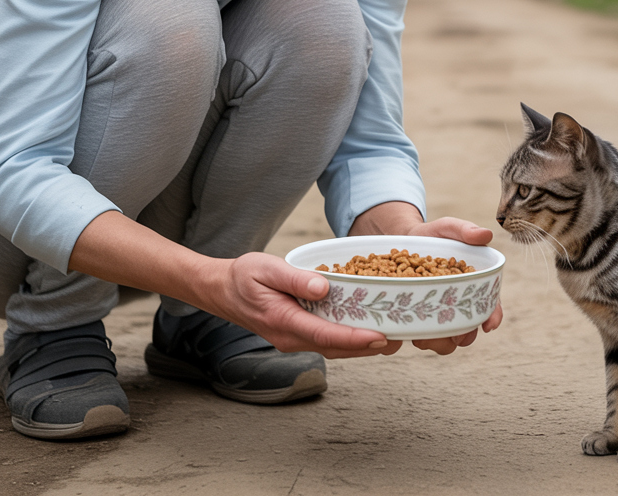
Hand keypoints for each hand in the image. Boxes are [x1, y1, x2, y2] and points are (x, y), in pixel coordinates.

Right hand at [68, 211, 399, 359]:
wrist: (219, 288)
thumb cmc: (242, 276)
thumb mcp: (266, 269)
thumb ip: (295, 279)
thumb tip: (323, 287)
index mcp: (285, 323)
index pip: (327, 336)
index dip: (356, 339)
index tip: (380, 337)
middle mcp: (291, 337)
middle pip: (336, 349)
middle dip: (367, 347)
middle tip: (399, 338)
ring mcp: (292, 338)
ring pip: (333, 348)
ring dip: (360, 346)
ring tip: (390, 338)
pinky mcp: (295, 332)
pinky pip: (325, 340)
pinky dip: (346, 339)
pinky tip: (362, 329)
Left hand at [348, 204, 503, 354]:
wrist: (403, 240)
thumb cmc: (432, 235)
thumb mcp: (447, 228)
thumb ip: (464, 230)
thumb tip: (486, 235)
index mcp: (473, 285)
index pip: (489, 304)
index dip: (492, 315)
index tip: (488, 325)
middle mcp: (459, 303)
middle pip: (469, 329)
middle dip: (462, 336)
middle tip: (451, 334)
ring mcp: (439, 313)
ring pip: (446, 341)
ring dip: (438, 342)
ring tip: (423, 335)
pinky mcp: (419, 318)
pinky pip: (421, 337)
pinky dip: (415, 337)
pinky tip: (406, 330)